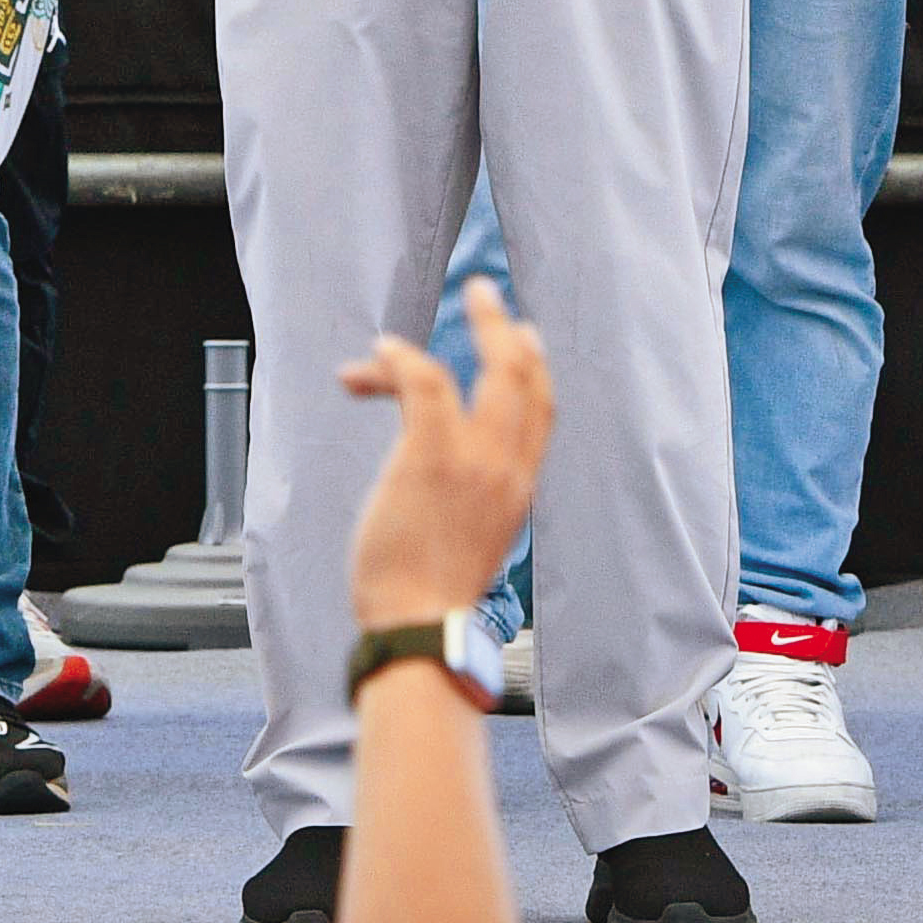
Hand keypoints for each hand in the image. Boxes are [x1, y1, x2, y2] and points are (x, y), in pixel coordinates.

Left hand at [343, 278, 560, 634]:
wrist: (421, 629)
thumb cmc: (431, 600)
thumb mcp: (470, 544)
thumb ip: (472, 504)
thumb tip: (447, 483)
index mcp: (519, 490)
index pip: (543, 411)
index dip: (535, 367)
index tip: (523, 338)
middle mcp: (508, 468)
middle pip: (525, 376)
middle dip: (504, 328)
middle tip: (483, 293)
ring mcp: (476, 459)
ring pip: (490, 369)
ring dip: (457, 333)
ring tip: (399, 334)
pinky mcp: (433, 455)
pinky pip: (426, 380)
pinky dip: (400, 359)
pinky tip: (378, 355)